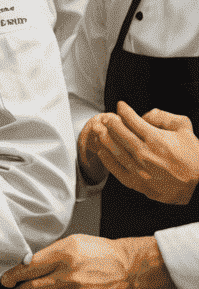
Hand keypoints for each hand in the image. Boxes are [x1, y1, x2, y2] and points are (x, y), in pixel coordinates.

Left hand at [1, 233, 150, 288]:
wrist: (128, 268)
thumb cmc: (101, 253)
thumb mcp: (72, 242)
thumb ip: (49, 253)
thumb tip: (27, 264)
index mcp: (63, 256)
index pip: (28, 269)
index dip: (13, 276)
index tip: (7, 279)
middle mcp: (68, 277)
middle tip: (20, 288)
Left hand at [84, 101, 198, 204]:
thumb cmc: (194, 158)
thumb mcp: (185, 129)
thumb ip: (164, 117)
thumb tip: (146, 115)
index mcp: (155, 139)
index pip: (132, 119)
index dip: (124, 110)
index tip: (120, 106)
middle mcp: (144, 153)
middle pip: (119, 133)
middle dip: (110, 122)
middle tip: (106, 117)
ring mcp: (139, 169)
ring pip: (114, 150)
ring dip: (104, 137)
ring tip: (99, 129)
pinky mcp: (137, 183)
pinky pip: (116, 170)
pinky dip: (107, 159)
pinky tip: (102, 151)